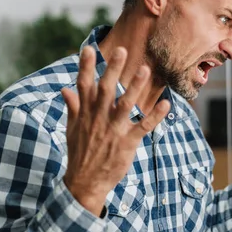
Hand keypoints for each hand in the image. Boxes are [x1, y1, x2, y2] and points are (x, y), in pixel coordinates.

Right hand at [61, 46, 169, 216]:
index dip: (85, 67)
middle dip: (113, 69)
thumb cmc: (80, 153)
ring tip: (145, 69)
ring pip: (125, 104)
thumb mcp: (72, 129)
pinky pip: (143, 126)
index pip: (83, 86)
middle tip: (121, 50)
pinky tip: (166, 104)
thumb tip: (64, 89)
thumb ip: (72, 107)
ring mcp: (113, 130)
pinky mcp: (127, 143)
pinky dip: (155, 116)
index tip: (88, 48)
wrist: (85, 182)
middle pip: (106, 89)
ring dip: (135, 87)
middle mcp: (98, 119)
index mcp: (85, 114)